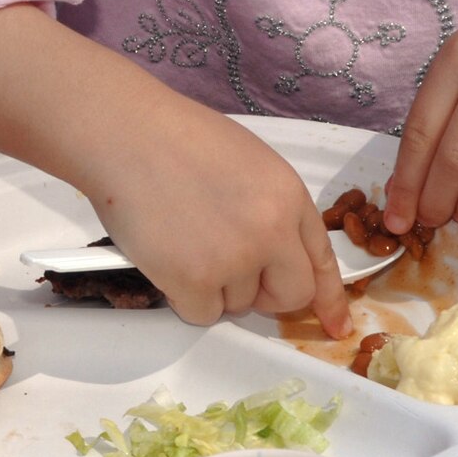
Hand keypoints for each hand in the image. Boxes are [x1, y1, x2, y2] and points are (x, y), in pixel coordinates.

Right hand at [83, 96, 352, 337]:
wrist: (123, 132)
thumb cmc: (172, 137)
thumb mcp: (246, 161)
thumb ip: (268, 207)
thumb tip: (271, 256)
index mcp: (288, 195)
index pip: (322, 259)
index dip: (328, 297)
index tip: (334, 324)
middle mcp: (272, 230)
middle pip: (291, 294)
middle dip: (264, 294)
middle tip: (229, 274)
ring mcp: (235, 257)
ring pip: (238, 305)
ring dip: (212, 286)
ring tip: (180, 238)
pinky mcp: (194, 278)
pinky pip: (201, 313)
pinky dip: (183, 296)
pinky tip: (166, 256)